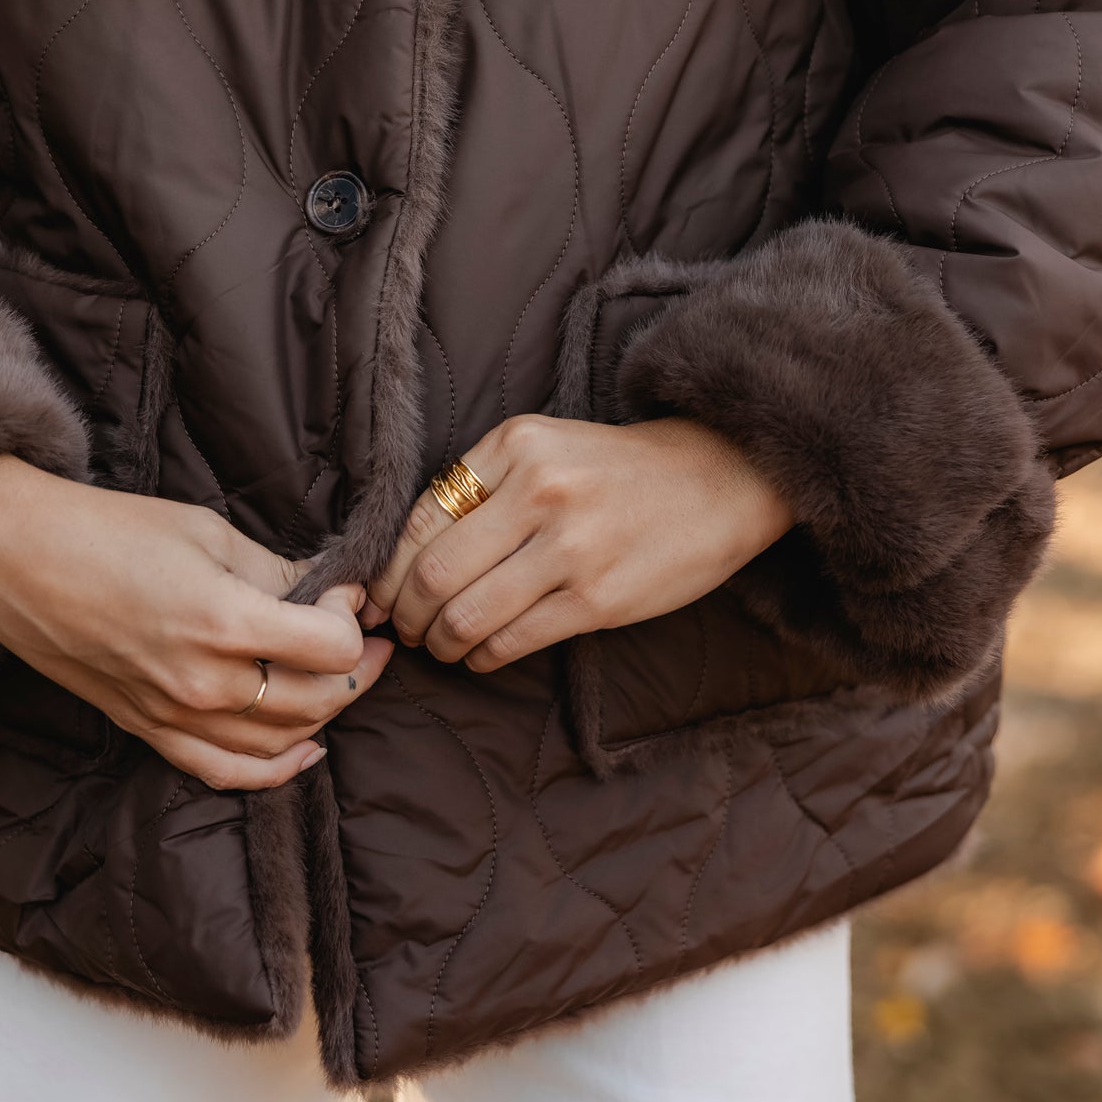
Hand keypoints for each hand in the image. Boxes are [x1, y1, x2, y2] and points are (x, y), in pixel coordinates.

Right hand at [0, 456, 390, 789]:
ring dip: (325, 712)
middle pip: (319, 700)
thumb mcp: (206, 531)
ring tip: (340, 677)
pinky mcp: (148, 730)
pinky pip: (226, 771)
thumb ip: (275, 570)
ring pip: (283, 741)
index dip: (352, 618)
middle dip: (358, 667)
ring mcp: (174, 715)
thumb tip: (330, 595)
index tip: (342, 592)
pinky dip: (276, 768)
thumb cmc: (108, 530)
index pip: (333, 648)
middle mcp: (203, 682)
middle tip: (368, 636)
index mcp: (223, 621)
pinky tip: (305, 748)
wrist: (15, 559)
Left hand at [364, 415, 792, 671]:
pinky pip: (512, 641)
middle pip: (435, 573)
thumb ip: (480, 487)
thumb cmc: (616, 470)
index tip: (384, 595)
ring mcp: (570, 547)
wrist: (717, 480)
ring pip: (467, 615)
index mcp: (515, 445)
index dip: (391, 570)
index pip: (421, 519)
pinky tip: (481, 654)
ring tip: (441, 646)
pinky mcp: (597, 599)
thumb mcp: (544, 448)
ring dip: (441, 642)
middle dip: (407, 614)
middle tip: (406, 629)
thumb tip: (406, 559)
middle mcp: (539, 490)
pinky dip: (483, 657)